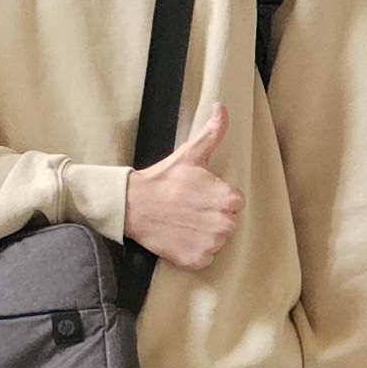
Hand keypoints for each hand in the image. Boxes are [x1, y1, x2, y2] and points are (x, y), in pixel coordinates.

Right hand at [119, 104, 241, 270]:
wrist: (132, 205)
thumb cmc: (163, 179)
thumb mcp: (190, 153)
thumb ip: (213, 132)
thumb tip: (222, 107)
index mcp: (228, 198)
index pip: (233, 202)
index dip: (214, 198)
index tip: (196, 195)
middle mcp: (224, 224)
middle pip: (226, 223)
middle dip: (210, 216)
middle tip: (187, 207)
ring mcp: (211, 244)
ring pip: (216, 240)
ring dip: (203, 234)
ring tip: (182, 221)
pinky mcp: (197, 260)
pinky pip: (204, 257)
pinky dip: (193, 251)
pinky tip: (178, 236)